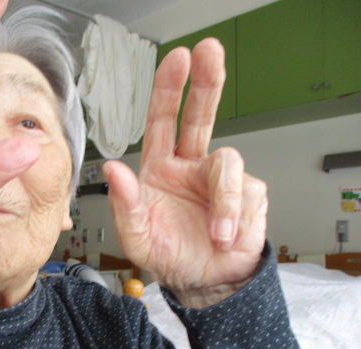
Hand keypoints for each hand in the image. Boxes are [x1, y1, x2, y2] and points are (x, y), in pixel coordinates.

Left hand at [104, 39, 267, 307]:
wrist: (203, 283)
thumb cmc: (167, 256)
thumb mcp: (136, 236)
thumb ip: (124, 204)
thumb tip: (112, 168)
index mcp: (160, 170)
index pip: (162, 122)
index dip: (168, 90)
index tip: (177, 59)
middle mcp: (191, 167)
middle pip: (201, 116)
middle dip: (207, 83)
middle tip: (211, 53)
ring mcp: (220, 180)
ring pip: (227, 162)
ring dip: (223, 201)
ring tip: (217, 233)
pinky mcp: (248, 195)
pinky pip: (247, 194)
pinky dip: (236, 219)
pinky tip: (225, 238)